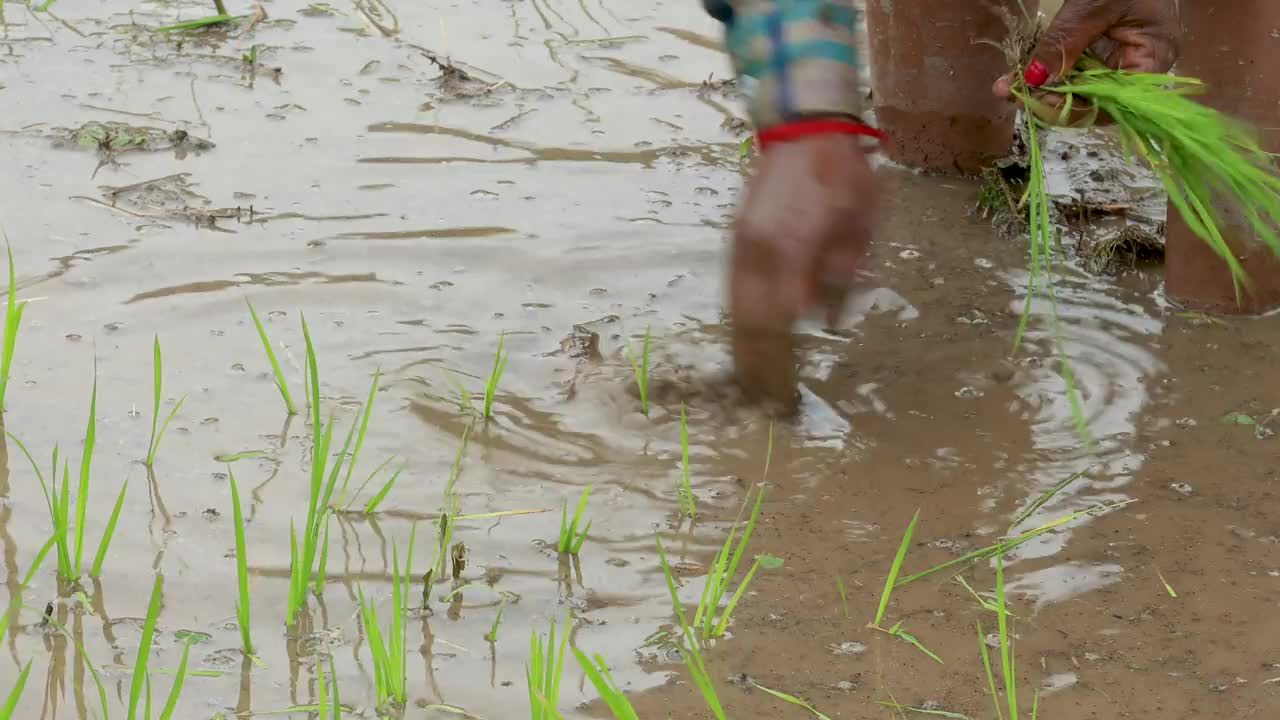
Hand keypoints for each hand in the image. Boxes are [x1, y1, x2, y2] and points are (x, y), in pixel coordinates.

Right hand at [730, 132, 878, 407]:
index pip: (782, 321)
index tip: (786, 392)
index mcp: (793, 250)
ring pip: (734, 310)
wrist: (805, 129)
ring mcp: (741, 246)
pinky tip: (742, 342)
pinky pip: (730, 292)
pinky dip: (735, 323)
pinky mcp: (735, 240)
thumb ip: (842, 275)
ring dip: (741, 349)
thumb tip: (825, 321)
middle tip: (764, 402)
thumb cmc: (844, 177)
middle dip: (757, 366)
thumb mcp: (860, 225)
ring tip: (748, 383)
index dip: (781, 360)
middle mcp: (758, 252)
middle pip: (751, 324)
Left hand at [992, 0, 1179, 124]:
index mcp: (1153, 58)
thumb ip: (1065, 44)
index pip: (1114, 105)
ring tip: (1005, 86)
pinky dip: (1044, 72)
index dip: (1075, 108)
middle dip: (1049, 101)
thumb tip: (1035, 80)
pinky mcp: (1096, 51)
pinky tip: (1018, 75)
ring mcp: (1115, 59)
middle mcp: (1136, 67)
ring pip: (1076, 88)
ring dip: (1040, 90)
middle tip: (1010, 93)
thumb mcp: (1092, 7)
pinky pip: (1069, 70)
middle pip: (1091, 102)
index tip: (1037, 99)